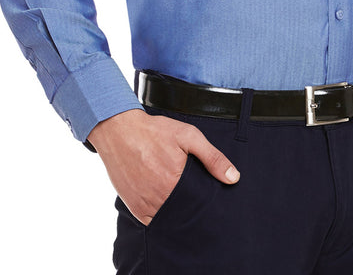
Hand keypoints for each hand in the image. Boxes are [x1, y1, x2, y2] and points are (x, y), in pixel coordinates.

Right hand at [87, 108, 239, 225]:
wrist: (119, 130)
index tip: (211, 202)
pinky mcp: (134, 207)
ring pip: (169, 219)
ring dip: (177, 214)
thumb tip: (233, 178)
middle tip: (196, 199)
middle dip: (192, 210)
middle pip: (184, 214)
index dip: (206, 204)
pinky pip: (152, 222)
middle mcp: (159, 198)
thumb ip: (212, 157)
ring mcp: (145, 205)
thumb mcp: (188, 136)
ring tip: (182, 202)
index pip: (199, 205)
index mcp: (175, 181)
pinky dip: (161, 217)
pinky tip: (167, 205)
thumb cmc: (155, 132)